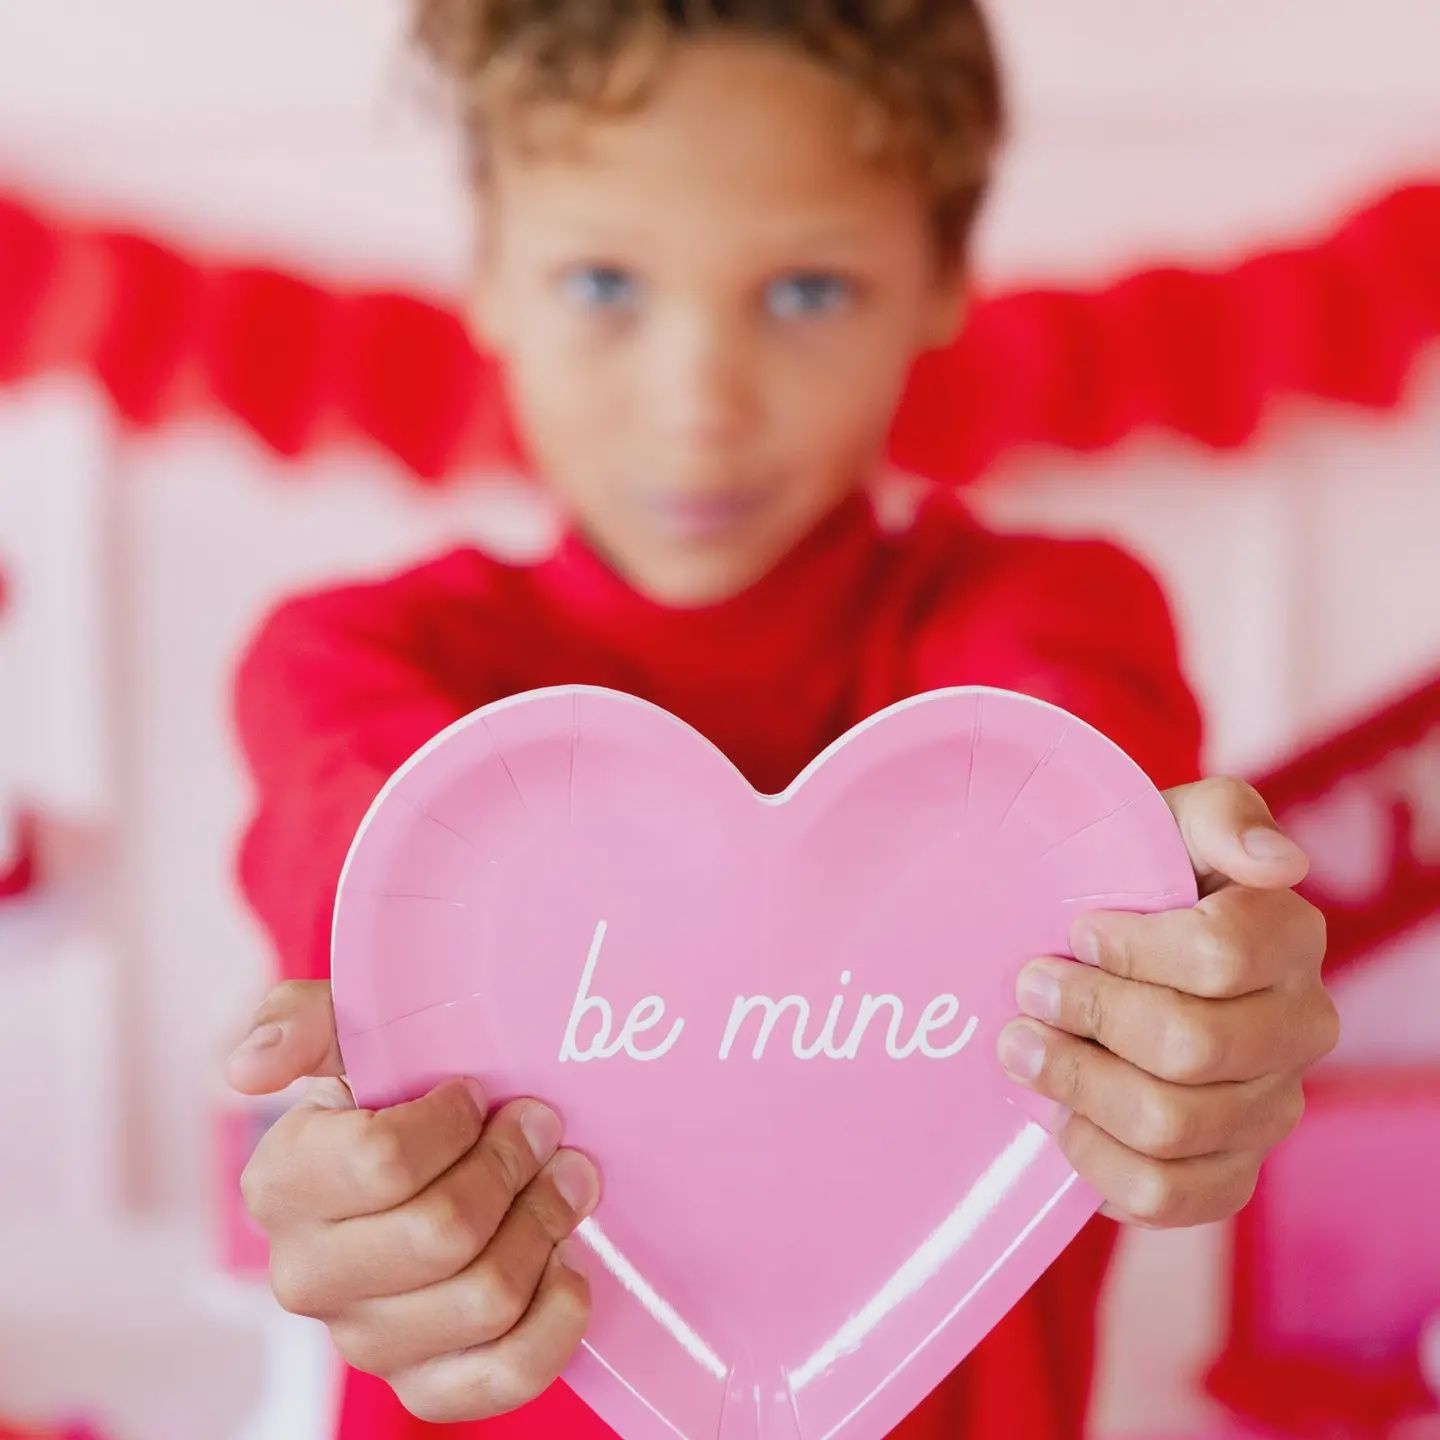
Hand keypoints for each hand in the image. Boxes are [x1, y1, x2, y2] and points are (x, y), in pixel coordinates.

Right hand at [225, 981, 600, 1421]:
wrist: (440, 1156)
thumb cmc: (396, 1086)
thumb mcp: (351, 1028)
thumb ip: (299, 1021)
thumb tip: (247, 1067)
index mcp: (282, 1182)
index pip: (381, 1161)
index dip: (453, 1122)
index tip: (476, 1093)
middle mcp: (307, 1274)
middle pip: (441, 1232)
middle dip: (511, 1169)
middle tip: (541, 1129)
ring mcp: (364, 1341)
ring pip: (483, 1298)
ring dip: (543, 1227)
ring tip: (562, 1183)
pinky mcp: (424, 1387)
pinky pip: (503, 1377)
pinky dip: (554, 1317)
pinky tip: (562, 1265)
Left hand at [997, 777, 1338, 1227]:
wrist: (1100, 947)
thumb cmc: (1136, 878)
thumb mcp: (1168, 823)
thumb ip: (1223, 817)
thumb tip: (1278, 862)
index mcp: (1289, 937)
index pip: (1223, 954)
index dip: (1135, 947)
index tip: (1077, 930)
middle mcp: (1297, 1028)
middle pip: (1192, 1045)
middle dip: (1091, 1014)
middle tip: (1029, 988)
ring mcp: (1268, 1108)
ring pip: (1172, 1125)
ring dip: (1077, 1083)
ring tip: (1021, 1047)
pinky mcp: (1230, 1172)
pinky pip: (1168, 1196)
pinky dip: (1096, 1159)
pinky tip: (1057, 1116)